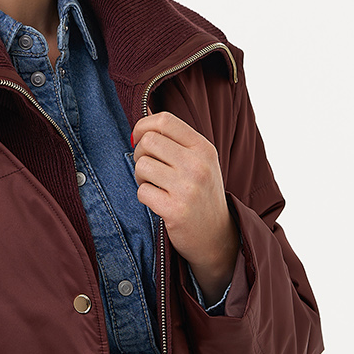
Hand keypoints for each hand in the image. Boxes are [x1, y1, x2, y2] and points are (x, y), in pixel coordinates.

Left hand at [131, 111, 239, 300]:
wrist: (216, 236)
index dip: (143, 125)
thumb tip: (144, 117)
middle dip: (140, 153)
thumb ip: (176, 140)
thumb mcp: (200, 162)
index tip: (138, 137)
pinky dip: (145, 197)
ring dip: (141, 177)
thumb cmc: (202, 195)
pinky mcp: (175, 209)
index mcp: (204, 148)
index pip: (165, 120)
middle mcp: (198, 165)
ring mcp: (187, 187)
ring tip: (155, 186)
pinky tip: (158, 202)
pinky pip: (142, 191)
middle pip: (148, 141)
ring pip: (141, 165)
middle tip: (149, 168)